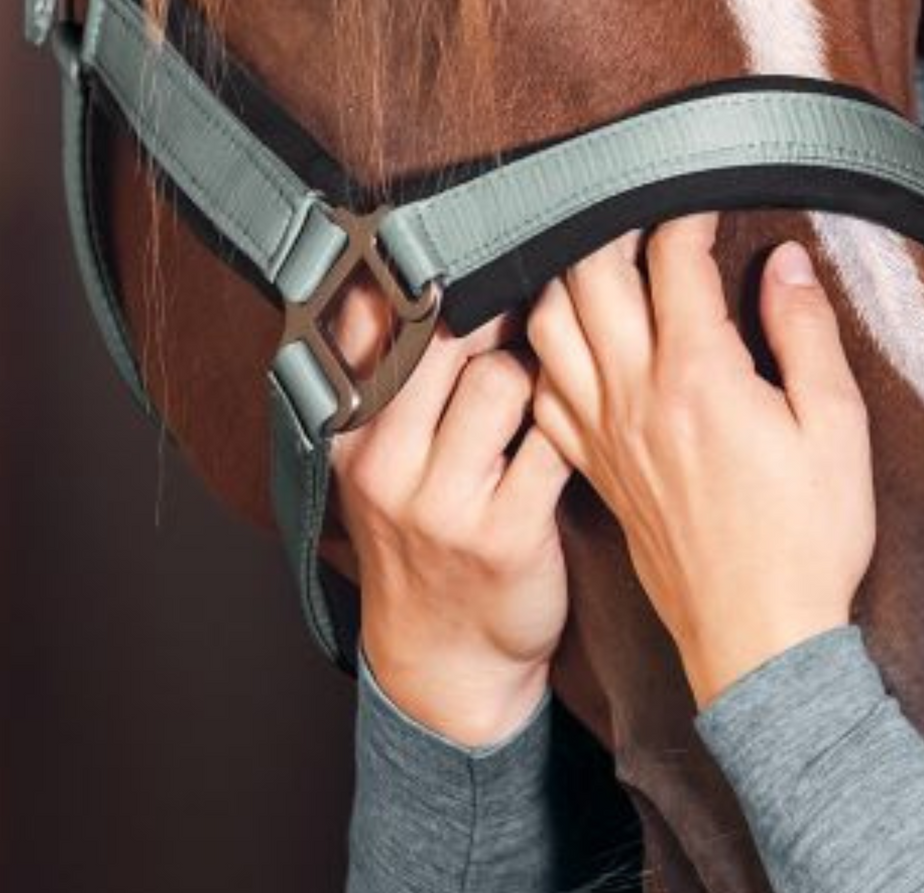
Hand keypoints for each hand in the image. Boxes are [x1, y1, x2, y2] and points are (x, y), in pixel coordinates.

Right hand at [329, 294, 575, 746]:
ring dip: (540, 371)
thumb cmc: (423, 532)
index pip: (382, 320)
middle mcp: (383, 463)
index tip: (475, 262)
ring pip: (505, 377)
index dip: (438, 282)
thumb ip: (384, 366)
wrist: (443, 660)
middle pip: (452, 335)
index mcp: (348, 431)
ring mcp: (441, 503)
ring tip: (545, 386)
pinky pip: (554, 438)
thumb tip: (389, 266)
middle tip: (532, 312)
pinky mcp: (505, 532)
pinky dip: (573, 423)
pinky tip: (576, 428)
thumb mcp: (378, 453)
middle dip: (501, 313)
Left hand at [528, 213, 876, 709]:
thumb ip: (804, 332)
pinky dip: (546, 348)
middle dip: (612, 224)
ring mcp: (604, 434)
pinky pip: (543, 391)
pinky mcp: (594, 469)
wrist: (760, 641)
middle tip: (647, 211)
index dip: (686, 211)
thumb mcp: (836, 426)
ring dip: (566, 278)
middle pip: (588, 277)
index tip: (707, 195)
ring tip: (603, 257)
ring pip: (549, 326)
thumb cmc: (808, 537)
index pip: (671, 259)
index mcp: (698, 377)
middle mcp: (636, 397)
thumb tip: (783, 262)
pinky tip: (574, 338)